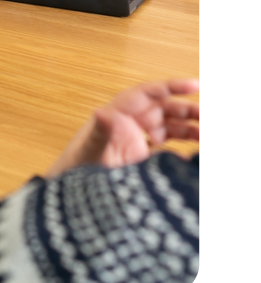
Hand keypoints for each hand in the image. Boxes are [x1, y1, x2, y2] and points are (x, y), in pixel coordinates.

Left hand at [46, 80, 199, 176]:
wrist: (71, 197)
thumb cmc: (77, 167)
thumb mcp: (89, 148)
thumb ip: (100, 131)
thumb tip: (103, 113)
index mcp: (119, 114)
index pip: (150, 93)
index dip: (172, 87)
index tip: (196, 86)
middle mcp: (130, 124)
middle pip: (165, 109)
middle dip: (189, 111)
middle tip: (212, 117)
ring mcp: (136, 142)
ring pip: (169, 129)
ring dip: (189, 131)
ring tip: (209, 138)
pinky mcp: (140, 161)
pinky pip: (165, 152)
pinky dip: (181, 154)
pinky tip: (193, 161)